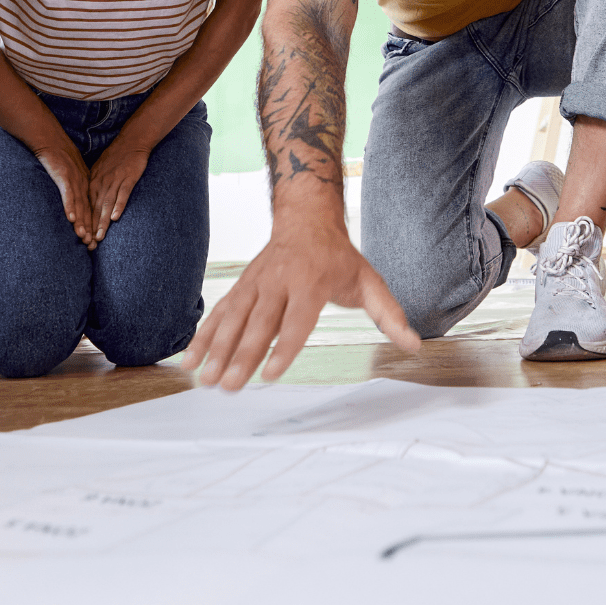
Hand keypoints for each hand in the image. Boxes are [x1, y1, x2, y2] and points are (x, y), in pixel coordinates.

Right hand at [35, 144, 98, 249]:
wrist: (51, 140)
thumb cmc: (59, 157)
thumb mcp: (71, 175)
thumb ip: (74, 189)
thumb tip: (75, 204)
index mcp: (85, 186)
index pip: (90, 210)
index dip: (92, 226)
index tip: (94, 242)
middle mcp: (82, 186)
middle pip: (86, 211)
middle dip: (89, 230)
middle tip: (92, 246)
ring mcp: (74, 181)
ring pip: (79, 205)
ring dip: (81, 222)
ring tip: (83, 237)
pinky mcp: (64, 177)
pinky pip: (68, 194)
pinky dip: (70, 206)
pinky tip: (71, 219)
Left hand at [87, 142, 150, 241]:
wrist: (131, 141)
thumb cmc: (116, 158)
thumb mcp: (100, 171)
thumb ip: (94, 187)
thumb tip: (88, 204)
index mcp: (93, 183)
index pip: (87, 207)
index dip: (85, 224)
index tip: (83, 240)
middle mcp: (102, 183)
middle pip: (95, 209)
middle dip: (91, 228)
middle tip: (89, 245)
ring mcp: (115, 181)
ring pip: (106, 204)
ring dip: (102, 221)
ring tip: (100, 236)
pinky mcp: (128, 178)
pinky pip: (123, 194)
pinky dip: (118, 205)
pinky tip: (115, 217)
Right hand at [182, 224, 419, 389]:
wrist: (306, 217)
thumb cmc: (339, 257)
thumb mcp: (370, 280)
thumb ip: (390, 315)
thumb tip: (414, 346)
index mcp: (310, 282)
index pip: (295, 321)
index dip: (283, 348)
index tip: (270, 375)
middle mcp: (279, 281)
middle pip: (258, 324)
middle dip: (242, 356)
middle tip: (230, 387)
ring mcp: (256, 283)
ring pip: (233, 319)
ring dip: (217, 350)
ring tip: (205, 379)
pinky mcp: (241, 287)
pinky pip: (219, 313)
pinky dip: (203, 336)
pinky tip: (190, 361)